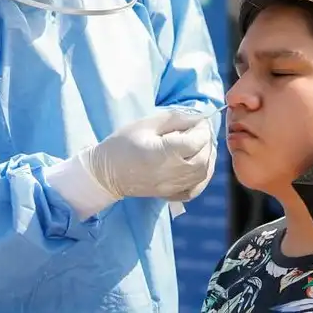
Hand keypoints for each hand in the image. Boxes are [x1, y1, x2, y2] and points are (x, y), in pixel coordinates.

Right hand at [81, 110, 215, 199]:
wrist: (105, 173)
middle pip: (202, 158)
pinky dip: (203, 177)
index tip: (198, 121)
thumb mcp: (146, 124)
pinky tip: (199, 165)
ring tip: (199, 145)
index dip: (202, 129)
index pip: (196, 141)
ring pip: (202, 174)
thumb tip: (197, 118)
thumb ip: (174, 119)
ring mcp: (171, 187)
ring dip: (207, 157)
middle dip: (206, 142)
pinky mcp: (169, 195)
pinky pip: (195, 189)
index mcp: (163, 153)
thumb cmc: (122, 144)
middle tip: (199, 131)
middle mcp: (170, 173)